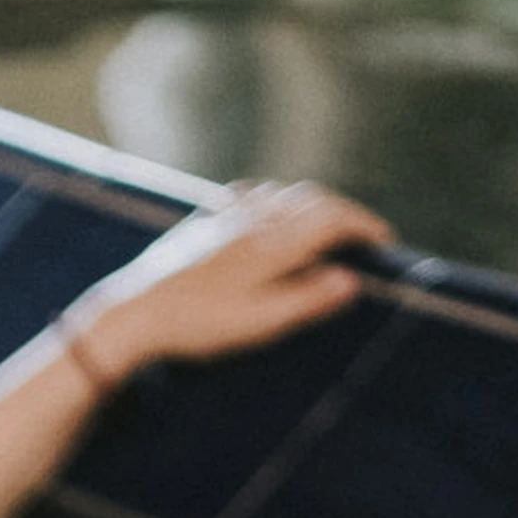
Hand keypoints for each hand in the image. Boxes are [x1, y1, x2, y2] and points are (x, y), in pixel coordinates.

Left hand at [65, 179, 391, 389]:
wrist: (133, 313)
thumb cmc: (197, 325)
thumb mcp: (258, 322)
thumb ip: (307, 300)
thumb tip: (351, 281)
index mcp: (275, 243)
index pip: (334, 219)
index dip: (364, 226)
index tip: (384, 241)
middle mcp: (255, 219)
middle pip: (313, 199)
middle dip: (343, 212)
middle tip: (359, 235)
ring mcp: (226, 216)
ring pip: (282, 192)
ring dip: (310, 202)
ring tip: (321, 224)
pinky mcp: (201, 222)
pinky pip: (246, 194)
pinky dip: (270, 198)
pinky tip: (266, 209)